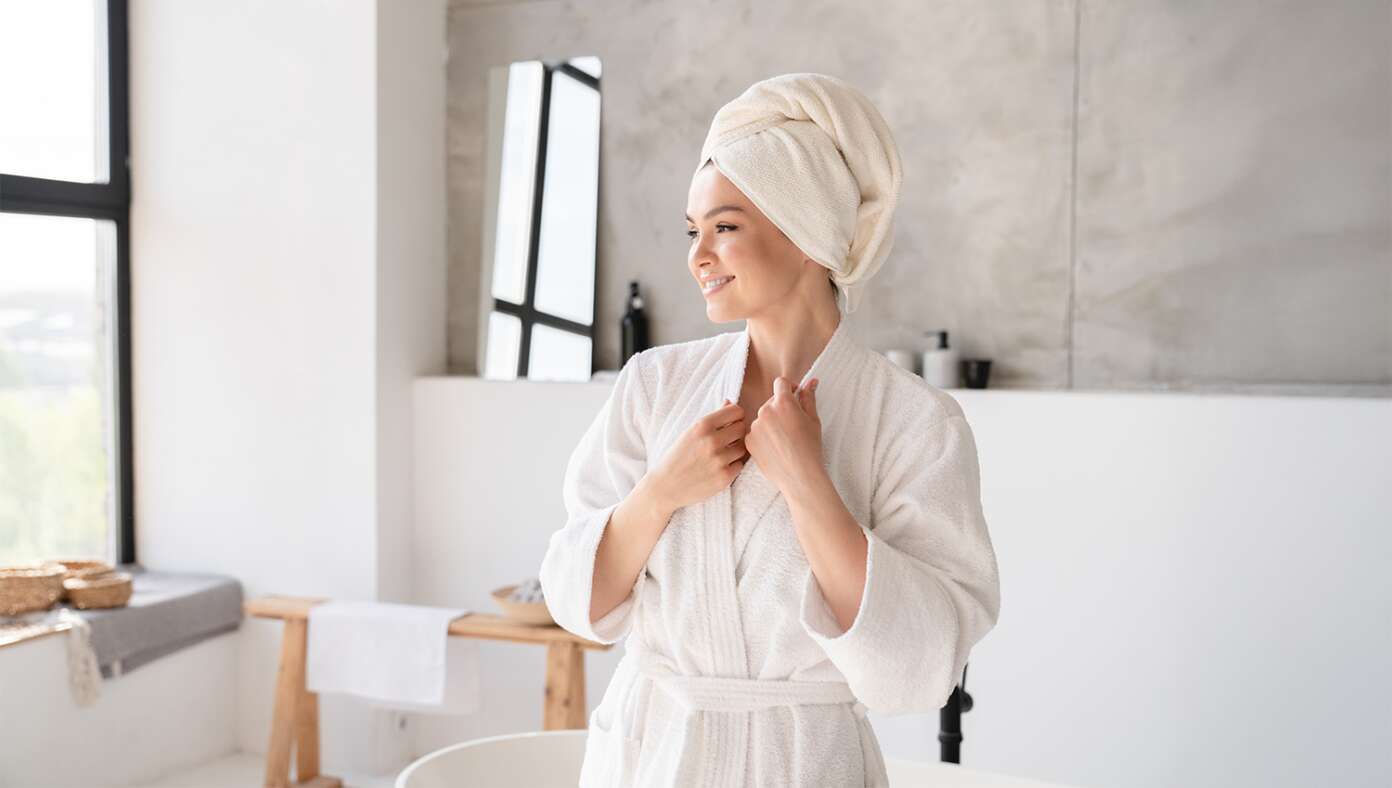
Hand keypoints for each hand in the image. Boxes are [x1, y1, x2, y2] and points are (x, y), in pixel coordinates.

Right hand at [647, 399, 747, 510]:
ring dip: (735, 450)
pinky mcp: (724, 478)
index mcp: (702, 425)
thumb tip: (730, 403)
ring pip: (743, 447)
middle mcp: (712, 441)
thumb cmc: (678, 456)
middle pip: (742, 428)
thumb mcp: (690, 432)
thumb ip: (712, 417)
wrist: (665, 486)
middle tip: (726, 440)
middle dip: (736, 433)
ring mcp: (719, 460)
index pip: (736, 411)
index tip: (729, 423)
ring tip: (721, 454)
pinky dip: (732, 466)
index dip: (735, 417)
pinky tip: (719, 467)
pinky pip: (740, 465)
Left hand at [745, 377, 824, 497]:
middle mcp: (766, 411)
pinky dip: (763, 437)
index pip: (781, 383)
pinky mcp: (749, 441)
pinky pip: (755, 432)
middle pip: (771, 401)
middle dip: (781, 408)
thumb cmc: (811, 448)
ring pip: (763, 418)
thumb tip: (811, 381)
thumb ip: (809, 398)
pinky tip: (775, 448)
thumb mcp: (814, 420)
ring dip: (771, 423)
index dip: (789, 388)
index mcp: (784, 402)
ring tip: (784, 440)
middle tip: (793, 425)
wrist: (800, 476)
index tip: (794, 397)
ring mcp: (755, 426)